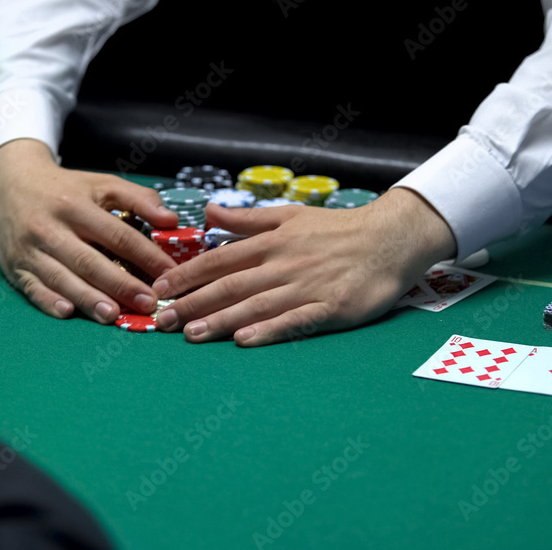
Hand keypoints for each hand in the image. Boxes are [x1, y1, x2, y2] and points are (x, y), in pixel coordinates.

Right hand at [0, 138, 178, 322]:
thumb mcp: (102, 184)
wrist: (10, 184)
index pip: (116, 234)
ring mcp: (29, 249)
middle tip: (148, 303)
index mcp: (75, 205)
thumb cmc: (65, 189)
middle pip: (89, 260)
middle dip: (120, 284)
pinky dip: (49, 301)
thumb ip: (139, 199)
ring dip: (88, 298)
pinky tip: (68, 312)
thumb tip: (171, 221)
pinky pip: (32, 288)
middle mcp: (50, 228)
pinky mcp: (14, 267)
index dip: (145, 255)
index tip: (168, 274)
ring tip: (113, 315)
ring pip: (61, 278)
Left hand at [151, 188, 456, 346]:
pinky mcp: (332, 308)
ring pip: (256, 305)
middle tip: (162, 321)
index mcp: (273, 241)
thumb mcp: (290, 215)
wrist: (391, 239)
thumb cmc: (338, 229)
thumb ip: (248, 219)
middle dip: (193, 304)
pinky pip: (295, 321)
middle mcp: (284, 264)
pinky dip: (268, 330)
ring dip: (221, 320)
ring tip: (191, 334)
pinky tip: (245, 339)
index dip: (188, 275)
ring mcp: (308, 287)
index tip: (160, 289)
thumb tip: (208, 212)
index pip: (220, 259)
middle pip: (231, 285)